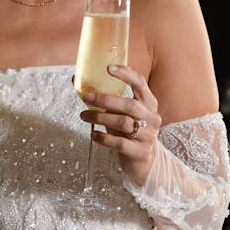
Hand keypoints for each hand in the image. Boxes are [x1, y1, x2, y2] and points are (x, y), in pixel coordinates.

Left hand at [81, 64, 161, 184]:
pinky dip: (104, 138)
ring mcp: (148, 136)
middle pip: (129, 105)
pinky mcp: (141, 152)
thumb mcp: (121, 114)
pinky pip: (120, 143)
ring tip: (85, 116)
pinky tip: (94, 135)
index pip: (140, 83)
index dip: (126, 74)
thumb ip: (105, 100)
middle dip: (106, 100)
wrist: (144, 161)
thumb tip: (77, 81)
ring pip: (124, 123)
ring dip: (101, 118)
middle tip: (86, 98)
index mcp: (149, 103)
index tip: (108, 68)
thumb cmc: (129, 132)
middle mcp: (152, 118)